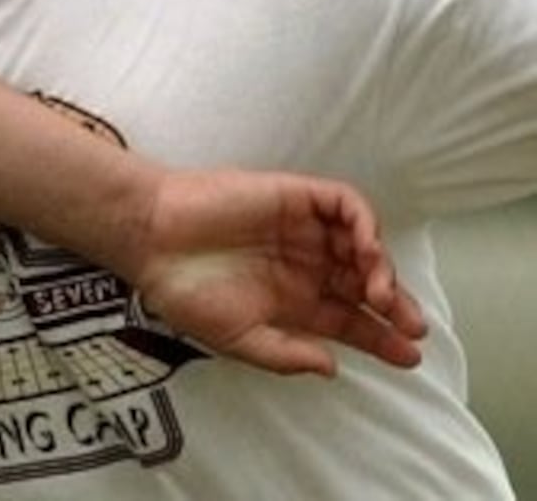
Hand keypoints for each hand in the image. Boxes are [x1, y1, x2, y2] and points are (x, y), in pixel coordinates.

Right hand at [132, 169, 426, 375]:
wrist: (152, 236)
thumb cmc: (184, 289)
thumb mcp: (236, 338)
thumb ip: (284, 355)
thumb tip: (332, 366)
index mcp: (292, 301)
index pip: (350, 319)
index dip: (382, 337)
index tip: (408, 356)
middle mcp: (304, 265)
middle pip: (365, 283)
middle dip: (394, 306)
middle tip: (410, 326)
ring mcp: (302, 230)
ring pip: (361, 245)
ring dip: (382, 268)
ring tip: (382, 293)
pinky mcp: (296, 196)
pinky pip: (344, 204)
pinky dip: (364, 224)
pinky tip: (365, 250)